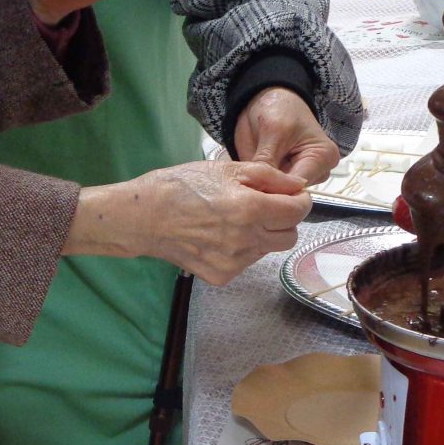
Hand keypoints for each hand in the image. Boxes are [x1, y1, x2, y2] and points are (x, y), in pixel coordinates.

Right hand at [69, 161, 311, 285]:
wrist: (143, 217)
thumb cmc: (182, 186)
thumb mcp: (226, 169)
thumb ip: (269, 177)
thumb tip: (298, 187)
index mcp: (250, 210)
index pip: (297, 211)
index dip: (300, 201)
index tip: (293, 195)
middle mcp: (246, 240)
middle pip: (289, 236)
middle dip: (284, 220)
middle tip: (264, 205)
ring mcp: (234, 262)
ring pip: (267, 249)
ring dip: (262, 234)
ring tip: (234, 219)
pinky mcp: (221, 276)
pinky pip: (246, 262)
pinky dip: (242, 249)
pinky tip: (220, 235)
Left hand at [233, 87, 339, 185]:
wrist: (266, 97)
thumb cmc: (277, 107)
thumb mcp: (272, 130)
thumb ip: (266, 160)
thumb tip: (258, 190)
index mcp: (323, 158)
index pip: (299, 186)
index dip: (275, 191)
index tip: (251, 192)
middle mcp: (317, 173)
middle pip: (291, 194)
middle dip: (268, 192)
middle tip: (244, 189)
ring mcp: (300, 177)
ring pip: (280, 195)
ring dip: (262, 190)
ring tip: (245, 182)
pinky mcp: (285, 178)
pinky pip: (270, 190)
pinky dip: (258, 187)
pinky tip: (247, 181)